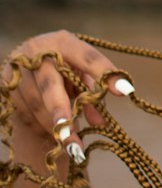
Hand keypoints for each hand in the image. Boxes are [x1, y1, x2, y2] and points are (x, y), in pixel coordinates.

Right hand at [1, 30, 134, 166]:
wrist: (26, 63)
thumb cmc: (63, 69)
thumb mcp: (80, 75)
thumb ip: (92, 95)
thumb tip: (101, 123)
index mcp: (62, 42)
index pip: (87, 57)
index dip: (105, 74)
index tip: (125, 92)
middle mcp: (36, 51)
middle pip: (51, 85)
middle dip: (63, 113)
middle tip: (73, 139)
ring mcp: (17, 69)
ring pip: (36, 104)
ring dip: (54, 127)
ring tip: (72, 145)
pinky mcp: (5, 86)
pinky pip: (24, 114)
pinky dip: (40, 126)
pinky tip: (51, 132)